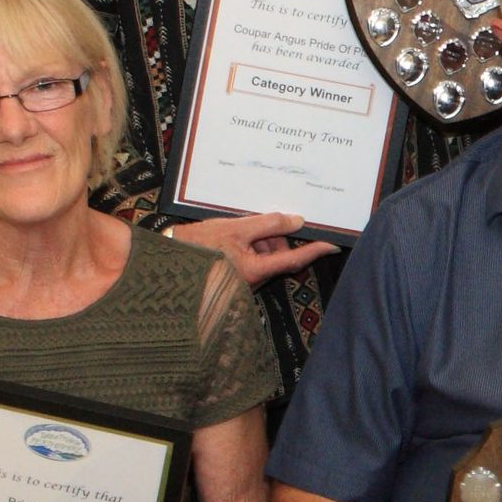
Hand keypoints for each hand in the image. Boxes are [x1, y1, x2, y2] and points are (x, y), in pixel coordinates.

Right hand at [167, 210, 337, 287]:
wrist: (167, 261)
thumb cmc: (198, 246)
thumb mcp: (235, 228)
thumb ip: (268, 224)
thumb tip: (297, 221)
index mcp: (257, 271)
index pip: (296, 259)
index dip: (316, 250)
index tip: (334, 243)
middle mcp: (254, 281)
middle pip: (279, 256)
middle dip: (274, 238)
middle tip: (257, 223)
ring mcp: (245, 281)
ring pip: (266, 257)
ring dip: (260, 241)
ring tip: (238, 230)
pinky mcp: (237, 278)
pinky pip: (253, 260)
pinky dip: (250, 247)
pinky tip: (234, 237)